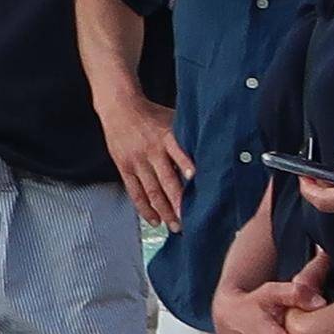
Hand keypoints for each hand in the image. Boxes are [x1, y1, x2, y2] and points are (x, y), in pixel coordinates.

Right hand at [95, 84, 193, 229]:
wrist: (119, 107)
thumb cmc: (153, 114)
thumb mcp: (173, 119)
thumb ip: (188, 138)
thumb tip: (214, 153)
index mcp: (166, 136)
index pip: (179, 154)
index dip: (187, 167)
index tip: (197, 181)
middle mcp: (151, 150)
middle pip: (166, 180)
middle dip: (178, 202)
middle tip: (189, 221)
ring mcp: (136, 160)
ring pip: (151, 190)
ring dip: (164, 210)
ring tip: (175, 227)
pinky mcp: (124, 167)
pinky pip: (135, 191)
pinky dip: (144, 208)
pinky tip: (154, 220)